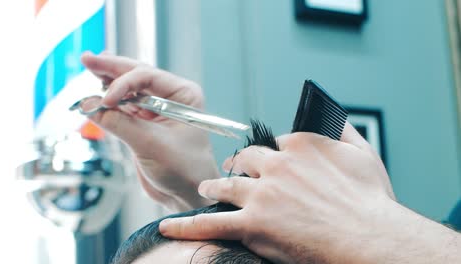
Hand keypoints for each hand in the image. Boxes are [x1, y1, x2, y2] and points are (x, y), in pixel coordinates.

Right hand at [81, 52, 219, 210]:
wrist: (188, 195)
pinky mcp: (144, 124)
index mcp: (183, 94)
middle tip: (87, 58)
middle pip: (137, 75)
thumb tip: (87, 105)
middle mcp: (171, 97)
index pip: (148, 76)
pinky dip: (108, 103)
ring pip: (128, 89)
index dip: (122, 84)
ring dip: (108, 81)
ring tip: (89, 66)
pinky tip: (95, 95)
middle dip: (112, 68)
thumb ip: (120, 123)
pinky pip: (123, 107)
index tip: (105, 100)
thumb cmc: (183, 169)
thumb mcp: (151, 145)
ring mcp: (156, 109)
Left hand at [159, 123, 400, 262]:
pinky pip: (209, 222)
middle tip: (229, 172)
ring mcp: (261, 194)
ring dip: (212, 186)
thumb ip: (344, 129)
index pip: (271, 144)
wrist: (369, 238)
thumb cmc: (370, 201)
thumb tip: (333, 114)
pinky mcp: (252, 223)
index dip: (266, 156)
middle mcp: (276, 165)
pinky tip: (169, 226)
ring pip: (225, 186)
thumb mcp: (364, 154)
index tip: (264, 165)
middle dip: (236, 166)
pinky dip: (185, 225)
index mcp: (299, 145)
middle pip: (245, 161)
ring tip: (205, 188)